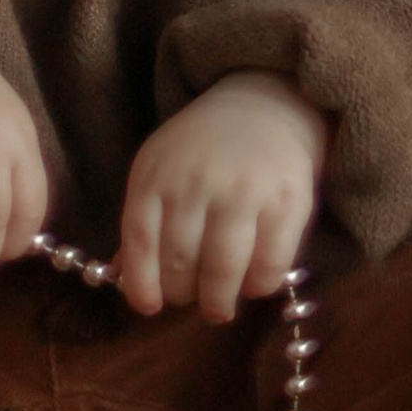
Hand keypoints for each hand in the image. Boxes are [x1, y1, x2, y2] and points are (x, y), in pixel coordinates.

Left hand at [116, 73, 329, 320]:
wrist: (265, 104)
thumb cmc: (205, 146)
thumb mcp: (161, 167)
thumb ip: (144, 219)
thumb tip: (123, 276)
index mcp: (157, 174)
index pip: (140, 241)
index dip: (141, 284)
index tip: (149, 307)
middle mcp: (196, 182)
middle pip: (180, 263)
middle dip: (183, 294)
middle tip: (192, 298)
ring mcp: (243, 191)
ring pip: (222, 270)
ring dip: (218, 301)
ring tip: (219, 306)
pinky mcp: (287, 201)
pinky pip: (269, 266)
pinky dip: (259, 286)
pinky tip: (253, 283)